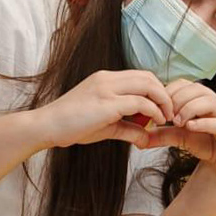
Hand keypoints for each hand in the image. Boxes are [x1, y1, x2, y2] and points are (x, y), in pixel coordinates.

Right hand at [34, 70, 174, 148]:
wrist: (45, 127)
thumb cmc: (71, 126)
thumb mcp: (105, 126)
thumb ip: (128, 128)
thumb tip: (146, 139)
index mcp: (105, 79)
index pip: (141, 76)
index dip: (157, 90)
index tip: (163, 108)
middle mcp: (107, 78)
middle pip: (148, 76)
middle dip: (164, 93)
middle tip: (170, 112)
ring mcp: (107, 88)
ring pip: (148, 84)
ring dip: (162, 101)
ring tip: (166, 118)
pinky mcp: (107, 103)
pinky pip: (140, 102)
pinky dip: (153, 111)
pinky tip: (155, 123)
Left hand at [148, 80, 215, 179]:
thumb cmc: (205, 144)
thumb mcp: (179, 137)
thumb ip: (162, 134)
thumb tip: (140, 137)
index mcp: (204, 99)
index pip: (186, 85)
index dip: (170, 92)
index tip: (158, 107)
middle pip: (198, 89)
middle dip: (178, 100)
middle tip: (166, 115)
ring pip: (210, 102)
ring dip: (190, 109)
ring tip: (177, 122)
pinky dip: (204, 123)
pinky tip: (190, 127)